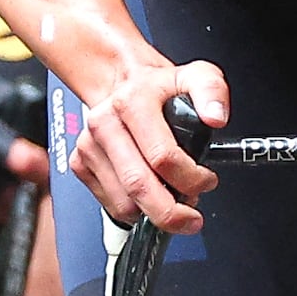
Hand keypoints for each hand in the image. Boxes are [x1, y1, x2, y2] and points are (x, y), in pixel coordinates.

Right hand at [66, 46, 229, 235]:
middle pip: (138, 186)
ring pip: (123, 203)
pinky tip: (149, 194)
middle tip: (191, 219)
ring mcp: (89, 145)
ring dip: (153, 213)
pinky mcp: (80, 163)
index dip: (190, 178)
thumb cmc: (160, 87)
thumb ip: (213, 92)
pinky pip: (110, 204)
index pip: (162, 156)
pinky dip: (134, 209)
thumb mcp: (197, 76)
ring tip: (172, 199)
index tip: (206, 181)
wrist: (123, 82)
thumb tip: (216, 116)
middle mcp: (105, 123)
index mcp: (132, 102)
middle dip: (170, 213)